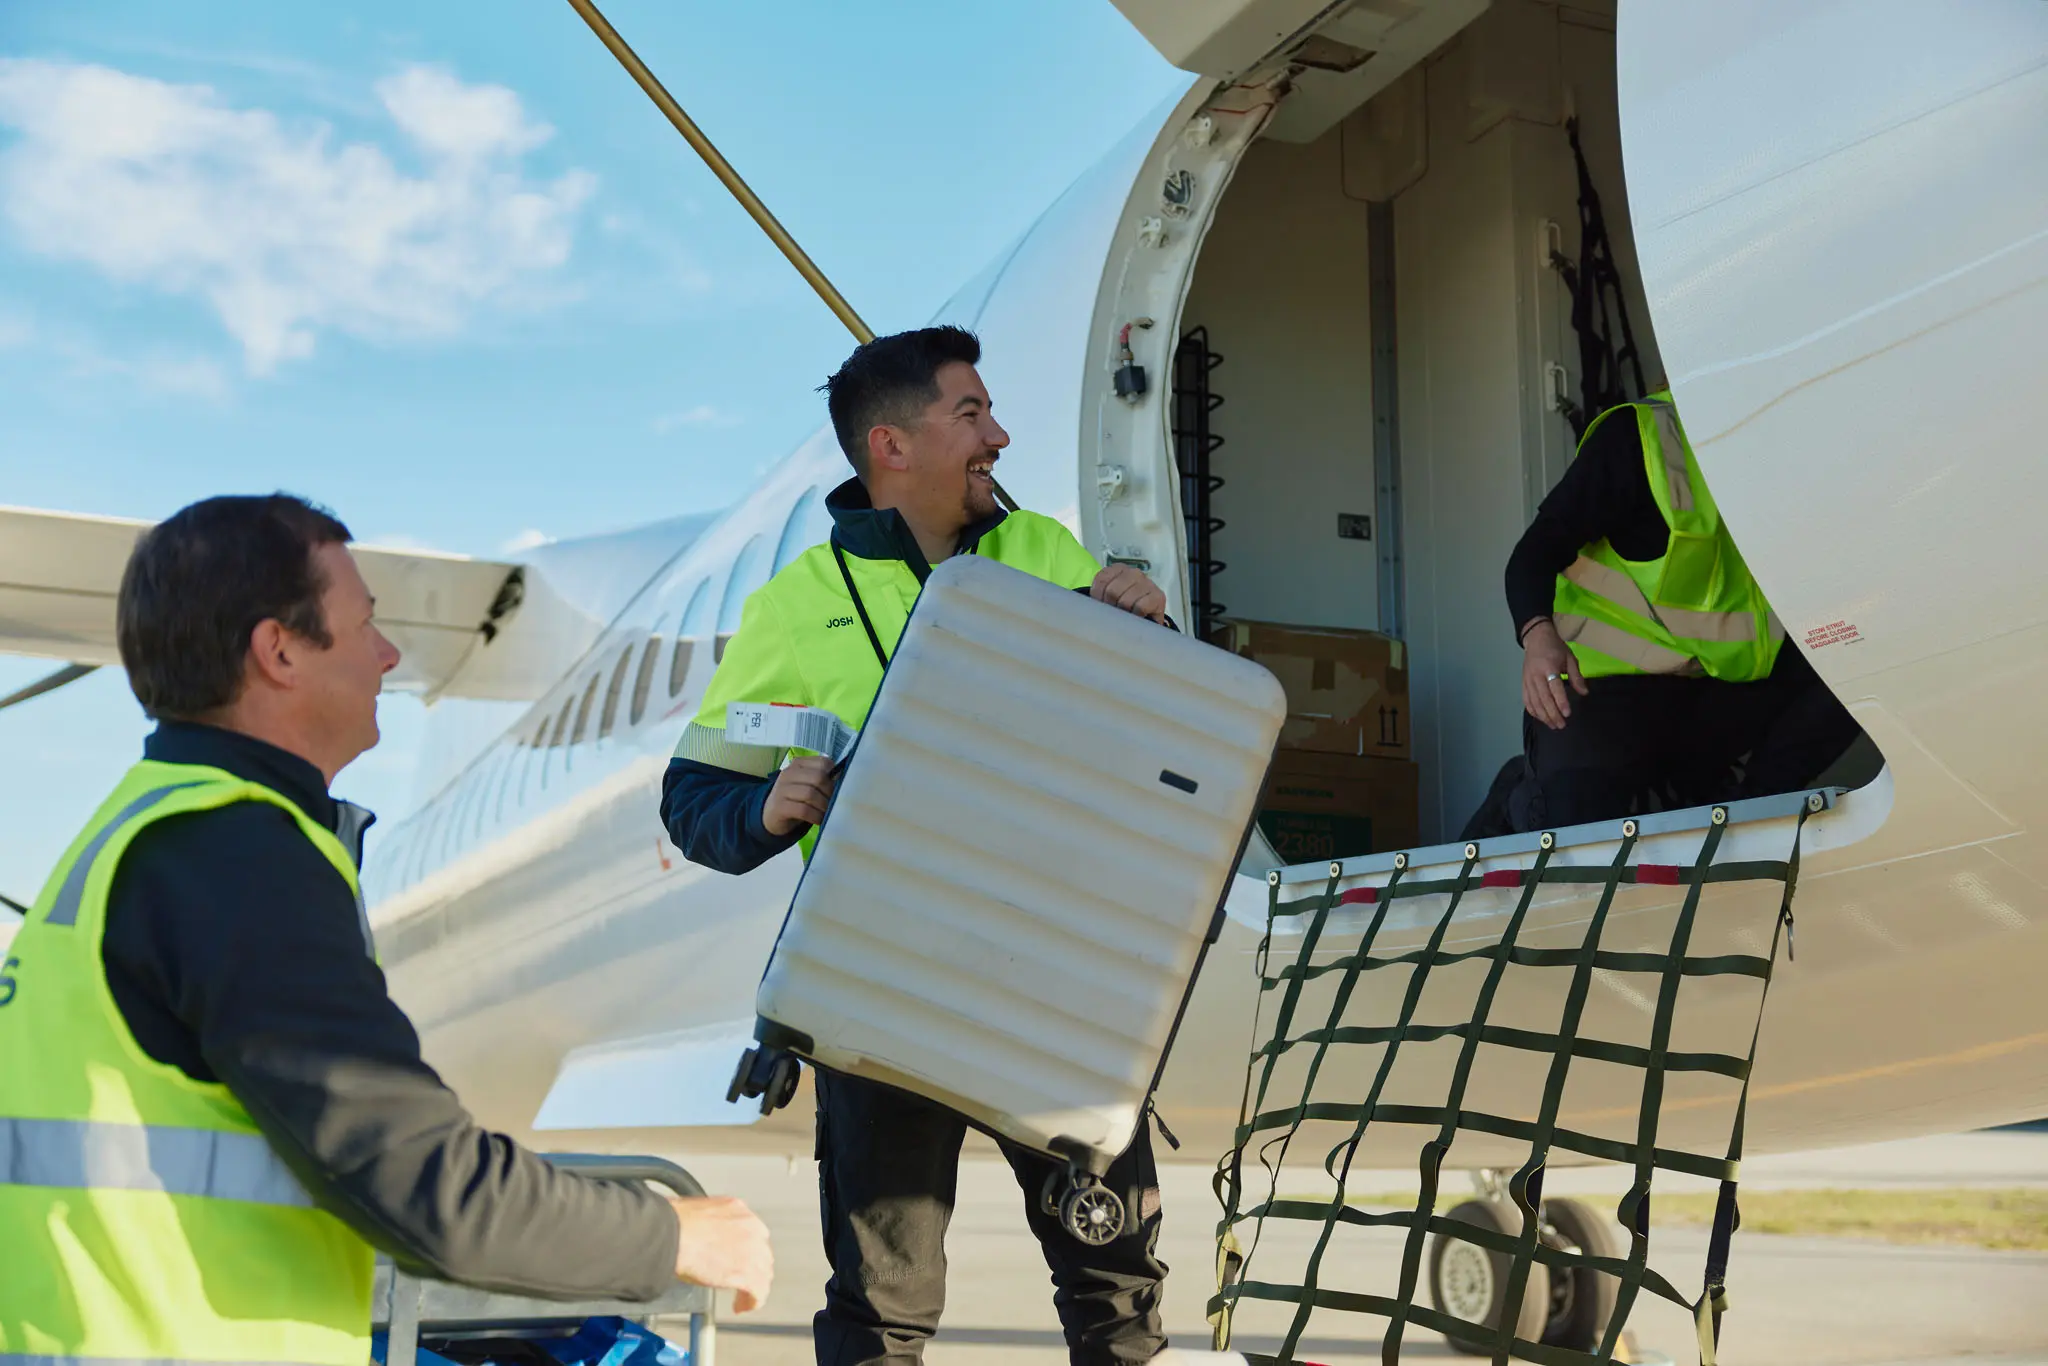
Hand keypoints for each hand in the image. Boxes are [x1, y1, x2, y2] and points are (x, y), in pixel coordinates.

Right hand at [668, 1195, 772, 1313]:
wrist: (670, 1235)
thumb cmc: (674, 1224)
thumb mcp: (699, 1213)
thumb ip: (711, 1225)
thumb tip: (703, 1236)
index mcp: (738, 1209)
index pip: (753, 1232)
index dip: (747, 1249)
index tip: (739, 1258)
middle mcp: (751, 1228)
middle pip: (762, 1253)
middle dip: (754, 1268)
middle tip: (742, 1280)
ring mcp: (752, 1251)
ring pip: (763, 1273)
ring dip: (754, 1287)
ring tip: (742, 1298)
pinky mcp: (746, 1273)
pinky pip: (759, 1292)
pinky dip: (752, 1301)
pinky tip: (741, 1306)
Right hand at [762, 756, 835, 836]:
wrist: (771, 815)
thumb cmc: (795, 799)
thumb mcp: (807, 785)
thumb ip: (823, 780)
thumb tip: (844, 780)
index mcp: (799, 764)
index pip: (823, 762)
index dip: (835, 776)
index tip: (838, 787)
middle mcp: (789, 773)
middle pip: (818, 778)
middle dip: (830, 793)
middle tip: (834, 803)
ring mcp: (782, 789)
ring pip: (810, 794)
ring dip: (823, 806)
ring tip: (827, 813)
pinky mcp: (779, 806)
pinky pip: (804, 810)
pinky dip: (815, 816)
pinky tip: (819, 820)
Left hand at [1090, 564, 1166, 622]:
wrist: (1147, 617)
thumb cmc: (1125, 607)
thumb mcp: (1108, 597)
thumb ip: (1099, 595)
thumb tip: (1091, 607)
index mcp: (1118, 569)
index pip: (1101, 580)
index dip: (1098, 597)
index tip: (1102, 606)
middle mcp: (1134, 573)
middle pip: (1112, 591)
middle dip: (1110, 607)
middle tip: (1114, 614)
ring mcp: (1147, 583)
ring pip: (1125, 600)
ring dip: (1123, 613)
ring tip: (1126, 616)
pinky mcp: (1158, 596)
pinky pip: (1140, 607)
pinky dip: (1136, 615)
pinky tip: (1137, 616)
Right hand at [1520, 619, 1587, 730]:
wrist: (1536, 638)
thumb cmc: (1555, 648)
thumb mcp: (1570, 658)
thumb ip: (1576, 677)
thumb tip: (1584, 693)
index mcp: (1549, 667)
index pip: (1555, 688)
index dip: (1560, 702)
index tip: (1567, 713)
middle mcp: (1536, 675)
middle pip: (1543, 698)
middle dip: (1553, 714)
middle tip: (1562, 725)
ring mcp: (1528, 680)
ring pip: (1534, 702)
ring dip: (1543, 716)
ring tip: (1553, 725)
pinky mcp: (1523, 683)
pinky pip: (1527, 700)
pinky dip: (1533, 711)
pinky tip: (1541, 718)